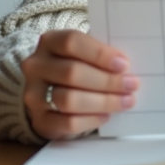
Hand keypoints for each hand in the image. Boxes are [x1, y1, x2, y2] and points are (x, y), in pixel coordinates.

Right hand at [20, 29, 138, 140]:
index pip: (72, 42)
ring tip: (125, 101)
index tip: (123, 64)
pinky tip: (106, 115)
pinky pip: (67, 123)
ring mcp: (33, 94)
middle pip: (72, 73)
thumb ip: (100, 55)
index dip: (99, 54)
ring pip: (69, 100)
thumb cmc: (76, 65)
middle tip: (131, 85)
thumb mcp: (84, 53)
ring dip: (103, 102)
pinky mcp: (39, 120)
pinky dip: (91, 120)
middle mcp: (36, 66)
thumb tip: (126, 68)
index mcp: (49, 41)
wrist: (49, 92)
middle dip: (107, 81)